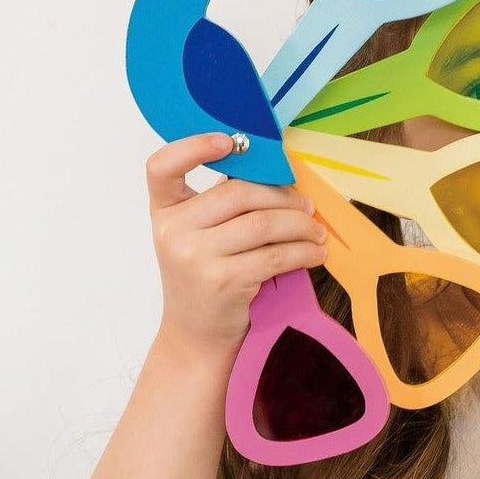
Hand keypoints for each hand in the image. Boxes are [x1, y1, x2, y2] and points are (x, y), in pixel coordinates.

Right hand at [146, 133, 328, 353]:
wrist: (197, 337)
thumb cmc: (207, 279)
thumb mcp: (199, 238)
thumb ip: (221, 205)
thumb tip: (277, 171)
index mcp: (165, 211)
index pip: (162, 167)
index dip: (193, 146)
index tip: (230, 141)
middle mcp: (173, 231)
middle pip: (238, 192)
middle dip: (283, 197)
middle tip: (307, 208)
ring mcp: (195, 256)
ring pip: (263, 223)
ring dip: (301, 225)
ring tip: (317, 231)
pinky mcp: (223, 280)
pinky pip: (276, 255)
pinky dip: (304, 251)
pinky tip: (316, 252)